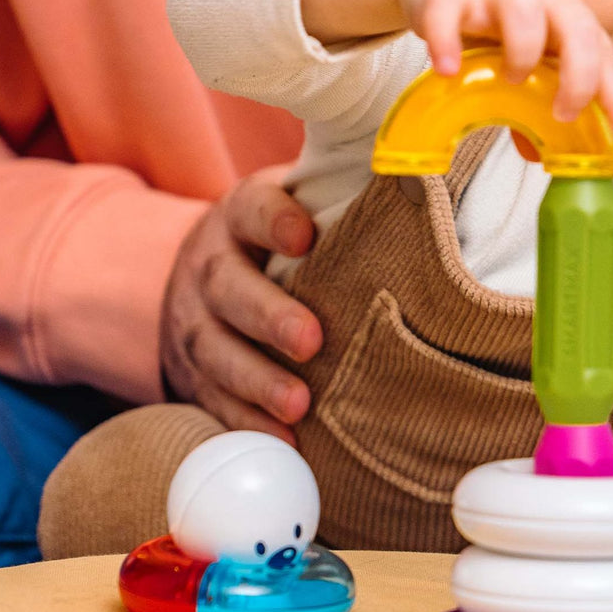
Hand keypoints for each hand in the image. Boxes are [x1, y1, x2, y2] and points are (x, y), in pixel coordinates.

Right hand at [160, 170, 322, 443]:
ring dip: (256, 381)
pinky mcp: (192, 372)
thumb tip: (420, 168)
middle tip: (311, 340)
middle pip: (228, 287)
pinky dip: (245, 424)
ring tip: (298, 406)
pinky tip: (283, 444)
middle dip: (268, 315)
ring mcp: (194, 322)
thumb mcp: (297, 200)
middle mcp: (210, 266)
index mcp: (240, 216)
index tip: (305, 237)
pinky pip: (212, 401)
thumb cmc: (279, 239)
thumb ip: (342, 194)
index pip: (252, 209)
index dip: (275, 220)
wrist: (195, 276)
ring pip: (215, 351)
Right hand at [306, 0, 612, 140]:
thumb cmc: (496, 12)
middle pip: (577, 28)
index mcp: (567, 14)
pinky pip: (447, 14)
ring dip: (523, 51)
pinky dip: (447, 44)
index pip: (602, 54)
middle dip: (579, 75)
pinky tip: (448, 71)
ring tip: (509, 80)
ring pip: (521, 9)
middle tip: (564, 114)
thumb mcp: (529, 48)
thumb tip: (539, 154)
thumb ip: (537, 93)